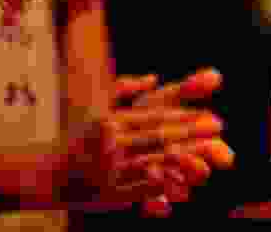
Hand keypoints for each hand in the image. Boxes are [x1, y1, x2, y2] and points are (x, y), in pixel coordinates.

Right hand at [58, 71, 226, 209]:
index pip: (156, 116)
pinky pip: (143, 190)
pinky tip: (185, 188)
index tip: (211, 116)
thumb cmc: (83, 139)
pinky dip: (165, 188)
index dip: (186, 116)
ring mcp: (110, 168)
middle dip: (192, 133)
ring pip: (154, 162)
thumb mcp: (101, 109)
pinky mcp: (110, 193)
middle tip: (219, 128)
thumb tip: (154, 77)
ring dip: (184, 161)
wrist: (51, 174)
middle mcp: (112, 142)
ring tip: (210, 159)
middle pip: (159, 136)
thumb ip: (125, 89)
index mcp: (113, 120)